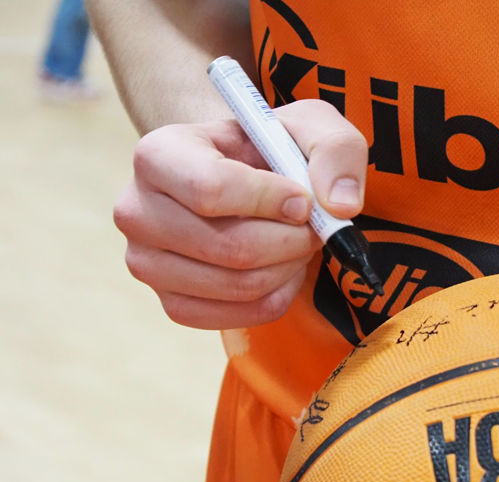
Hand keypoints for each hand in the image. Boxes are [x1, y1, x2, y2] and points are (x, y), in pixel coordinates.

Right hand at [114, 99, 367, 328]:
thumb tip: (340, 205)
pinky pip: (240, 315)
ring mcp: (148, 264)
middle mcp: (137, 211)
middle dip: (291, 241)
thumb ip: (334, 151)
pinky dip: (277, 295)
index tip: (304, 201)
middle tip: (313, 227)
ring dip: (289, 267)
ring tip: (298, 242)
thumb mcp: (310, 127)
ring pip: (240, 285)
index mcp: (157, 154)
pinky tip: (282, 268)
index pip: (211, 190)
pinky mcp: (173, 303)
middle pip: (231, 247)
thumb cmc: (270, 148)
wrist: (239, 179)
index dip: (271, 201)